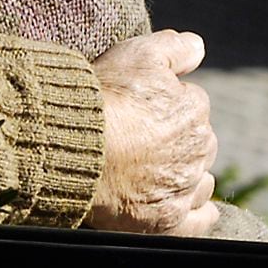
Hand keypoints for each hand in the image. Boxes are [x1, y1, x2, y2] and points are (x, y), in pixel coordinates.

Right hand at [85, 30, 218, 234]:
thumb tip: (198, 47)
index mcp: (194, 109)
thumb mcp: (135, 55)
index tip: (135, 107)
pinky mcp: (169, 220)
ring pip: (199, 178)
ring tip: (150, 173)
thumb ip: (174, 47)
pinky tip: (182, 206)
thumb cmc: (99, 99)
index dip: (160, 103)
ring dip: (183, 175)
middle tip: (136, 139)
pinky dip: (196, 213)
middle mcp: (198, 149)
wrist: (68, 146)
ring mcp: (185, 187)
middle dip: (174, 140)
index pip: (189, 102)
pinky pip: (199, 219)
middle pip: (195, 142)